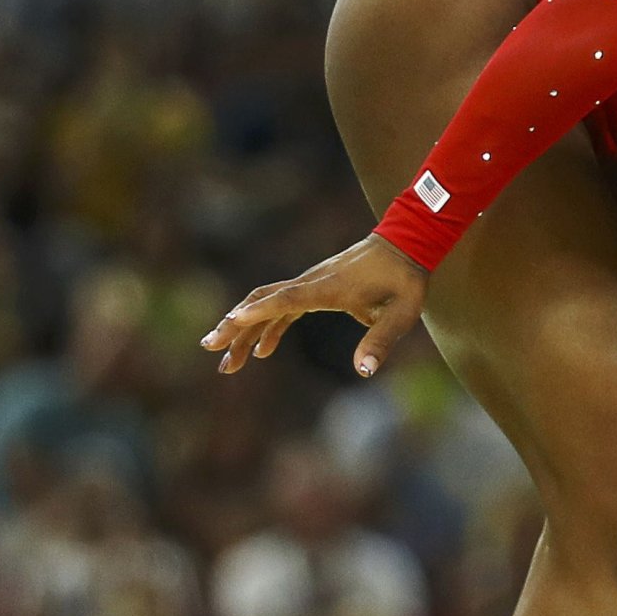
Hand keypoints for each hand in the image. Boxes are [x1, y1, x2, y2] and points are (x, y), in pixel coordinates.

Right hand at [202, 235, 429, 376]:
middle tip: (211, 349)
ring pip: (267, 305)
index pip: (287, 299)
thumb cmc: (405, 279)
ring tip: (227, 361)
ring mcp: (310, 284)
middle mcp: (312, 283)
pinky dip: (268, 327)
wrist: (405, 244)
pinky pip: (283, 308)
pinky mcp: (315, 289)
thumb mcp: (402, 312)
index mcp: (328, 288)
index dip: (259, 311)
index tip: (231, 321)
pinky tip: (261, 351)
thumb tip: (364, 371)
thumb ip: (382, 339)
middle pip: (263, 302)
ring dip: (245, 330)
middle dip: (235, 326)